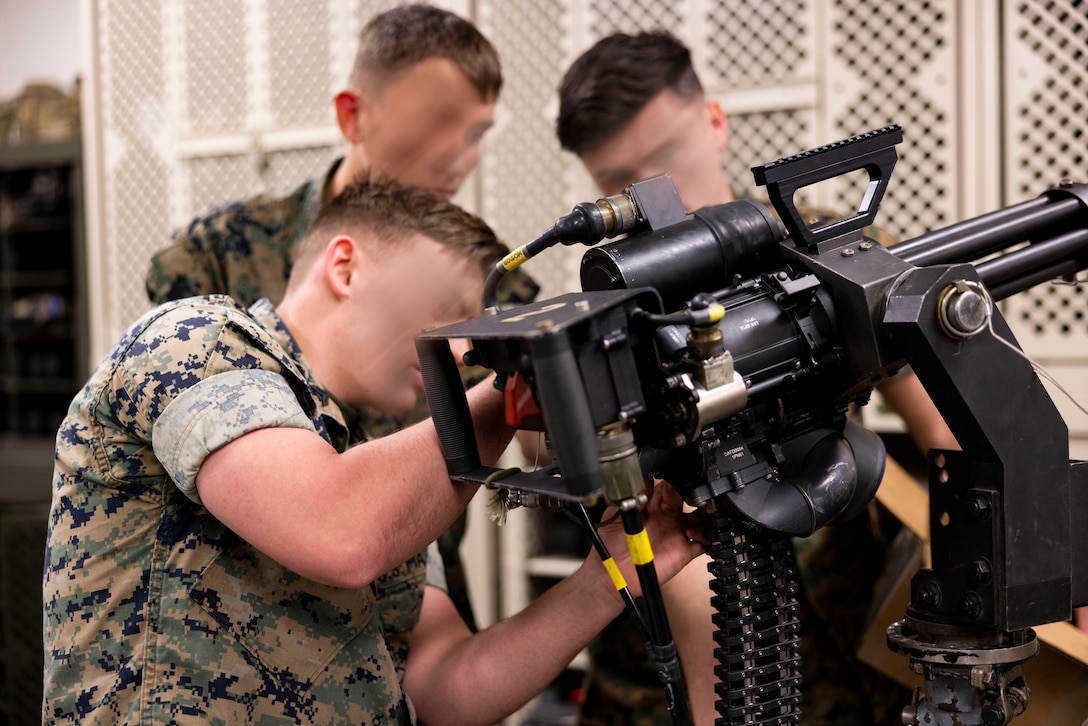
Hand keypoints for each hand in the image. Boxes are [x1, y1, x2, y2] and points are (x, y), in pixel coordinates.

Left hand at [594, 478, 704, 597]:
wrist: (613, 572)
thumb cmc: (611, 544)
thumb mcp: (618, 512)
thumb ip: (633, 495)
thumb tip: (644, 477)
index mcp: (652, 506)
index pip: (669, 487)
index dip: (674, 482)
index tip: (673, 482)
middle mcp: (667, 518)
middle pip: (688, 498)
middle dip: (691, 495)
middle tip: (687, 497)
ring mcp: (677, 533)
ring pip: (701, 518)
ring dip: (704, 514)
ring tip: (691, 518)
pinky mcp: (684, 551)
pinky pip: (704, 542)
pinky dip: (707, 536)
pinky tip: (694, 534)